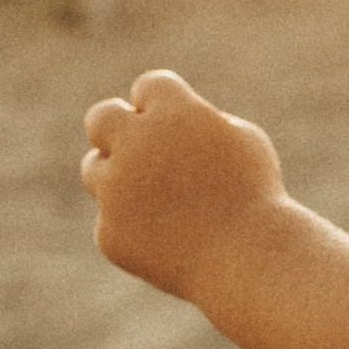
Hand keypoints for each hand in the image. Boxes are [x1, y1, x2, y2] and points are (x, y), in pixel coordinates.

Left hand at [81, 67, 282, 312]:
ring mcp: (115, 190)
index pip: (148, 87)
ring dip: (118, 177)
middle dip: (115, 127)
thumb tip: (164, 118)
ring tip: (162, 201)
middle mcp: (134, 144)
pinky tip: (172, 242)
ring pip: (94, 169)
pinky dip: (136, 228)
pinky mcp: (108, 232)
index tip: (174, 123)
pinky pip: (112, 220)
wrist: (248, 260)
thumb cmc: (255, 197)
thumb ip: (196, 121)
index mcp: (172, 113)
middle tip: (134, 145)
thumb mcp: (242, 141)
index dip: (161, 104)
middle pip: (100, 117)